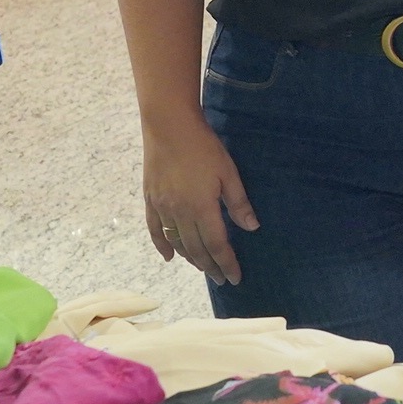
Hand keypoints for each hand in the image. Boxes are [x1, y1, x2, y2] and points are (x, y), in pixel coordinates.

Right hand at [142, 111, 254, 284]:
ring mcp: (162, 207)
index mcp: (201, 208)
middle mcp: (179, 214)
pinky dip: (162, 245)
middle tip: (221, 278)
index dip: (226, 263)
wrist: (168, 125)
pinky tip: (169, 257)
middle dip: (210, 266)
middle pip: (196, 249)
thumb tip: (251, 228)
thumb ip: (238, 203)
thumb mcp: (228, 173)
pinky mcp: (151, 199)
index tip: (235, 278)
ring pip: (177, 242)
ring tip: (203, 267)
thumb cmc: (203, 147)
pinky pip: (155, 229)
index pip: (216, 245)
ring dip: (190, 258)